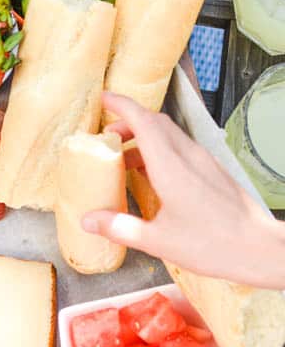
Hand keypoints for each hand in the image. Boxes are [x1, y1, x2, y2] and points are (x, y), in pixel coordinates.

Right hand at [81, 92, 284, 287]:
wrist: (258, 248)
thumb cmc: (211, 245)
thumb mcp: (158, 241)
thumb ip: (120, 228)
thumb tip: (88, 221)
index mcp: (171, 167)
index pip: (143, 121)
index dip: (122, 106)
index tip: (104, 99)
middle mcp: (188, 156)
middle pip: (156, 122)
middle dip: (129, 121)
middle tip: (108, 136)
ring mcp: (203, 161)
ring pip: (170, 134)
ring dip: (145, 137)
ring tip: (125, 159)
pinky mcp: (212, 170)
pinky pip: (181, 147)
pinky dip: (160, 149)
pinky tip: (154, 175)